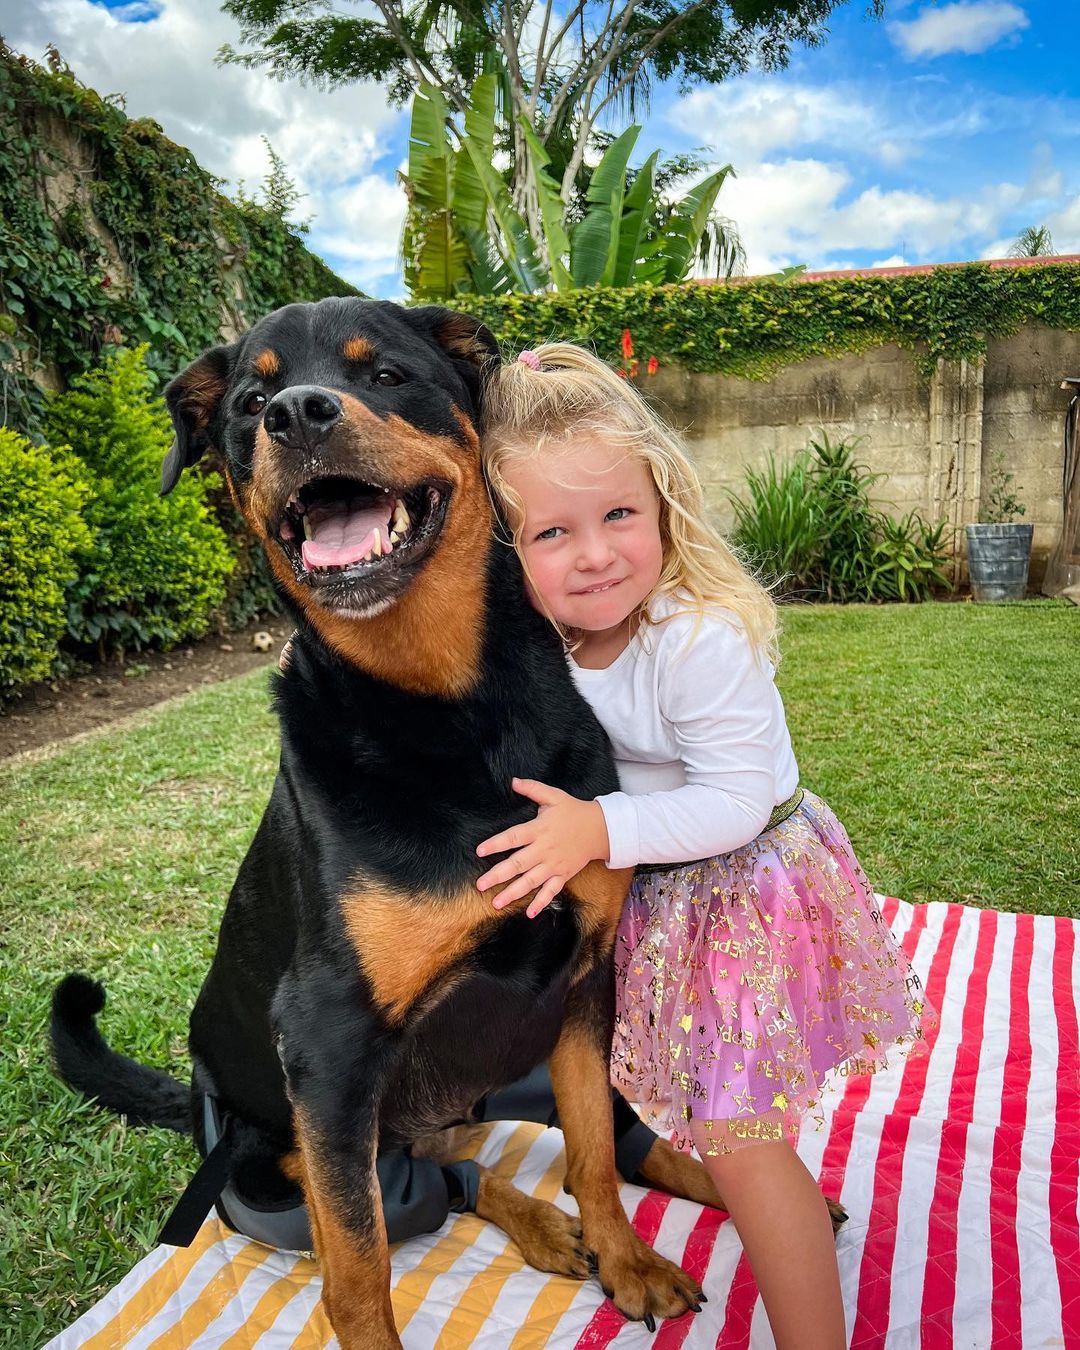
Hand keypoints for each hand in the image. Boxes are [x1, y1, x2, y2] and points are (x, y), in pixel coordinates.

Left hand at [476, 778, 609, 917]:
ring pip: (531, 881)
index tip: (480, 851)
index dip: (496, 844)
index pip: (514, 837)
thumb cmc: (573, 811)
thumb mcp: (553, 796)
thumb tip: (513, 781)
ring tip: (496, 903)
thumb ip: (532, 788)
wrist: (600, 829)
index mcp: (539, 829)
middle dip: (498, 875)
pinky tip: (529, 913)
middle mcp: (545, 849)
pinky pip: (551, 891)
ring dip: (513, 893)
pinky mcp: (563, 875)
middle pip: (519, 864)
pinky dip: (541, 903)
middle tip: (480, 885)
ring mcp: (554, 865)